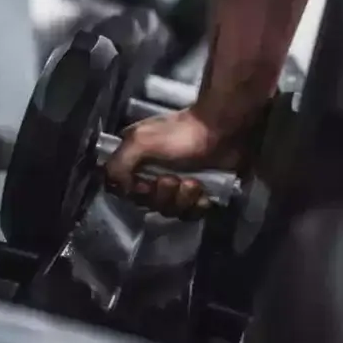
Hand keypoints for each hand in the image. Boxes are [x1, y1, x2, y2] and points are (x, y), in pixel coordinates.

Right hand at [104, 107, 242, 218]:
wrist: (223, 129)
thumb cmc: (181, 133)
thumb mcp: (140, 141)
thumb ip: (118, 165)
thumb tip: (119, 188)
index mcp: (137, 160)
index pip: (123, 191)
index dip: (135, 194)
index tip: (146, 185)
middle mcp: (154, 173)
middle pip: (148, 204)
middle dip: (163, 196)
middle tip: (174, 179)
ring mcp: (178, 184)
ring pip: (171, 210)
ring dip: (182, 199)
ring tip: (194, 182)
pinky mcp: (200, 193)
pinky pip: (192, 213)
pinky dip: (197, 204)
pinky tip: (204, 192)